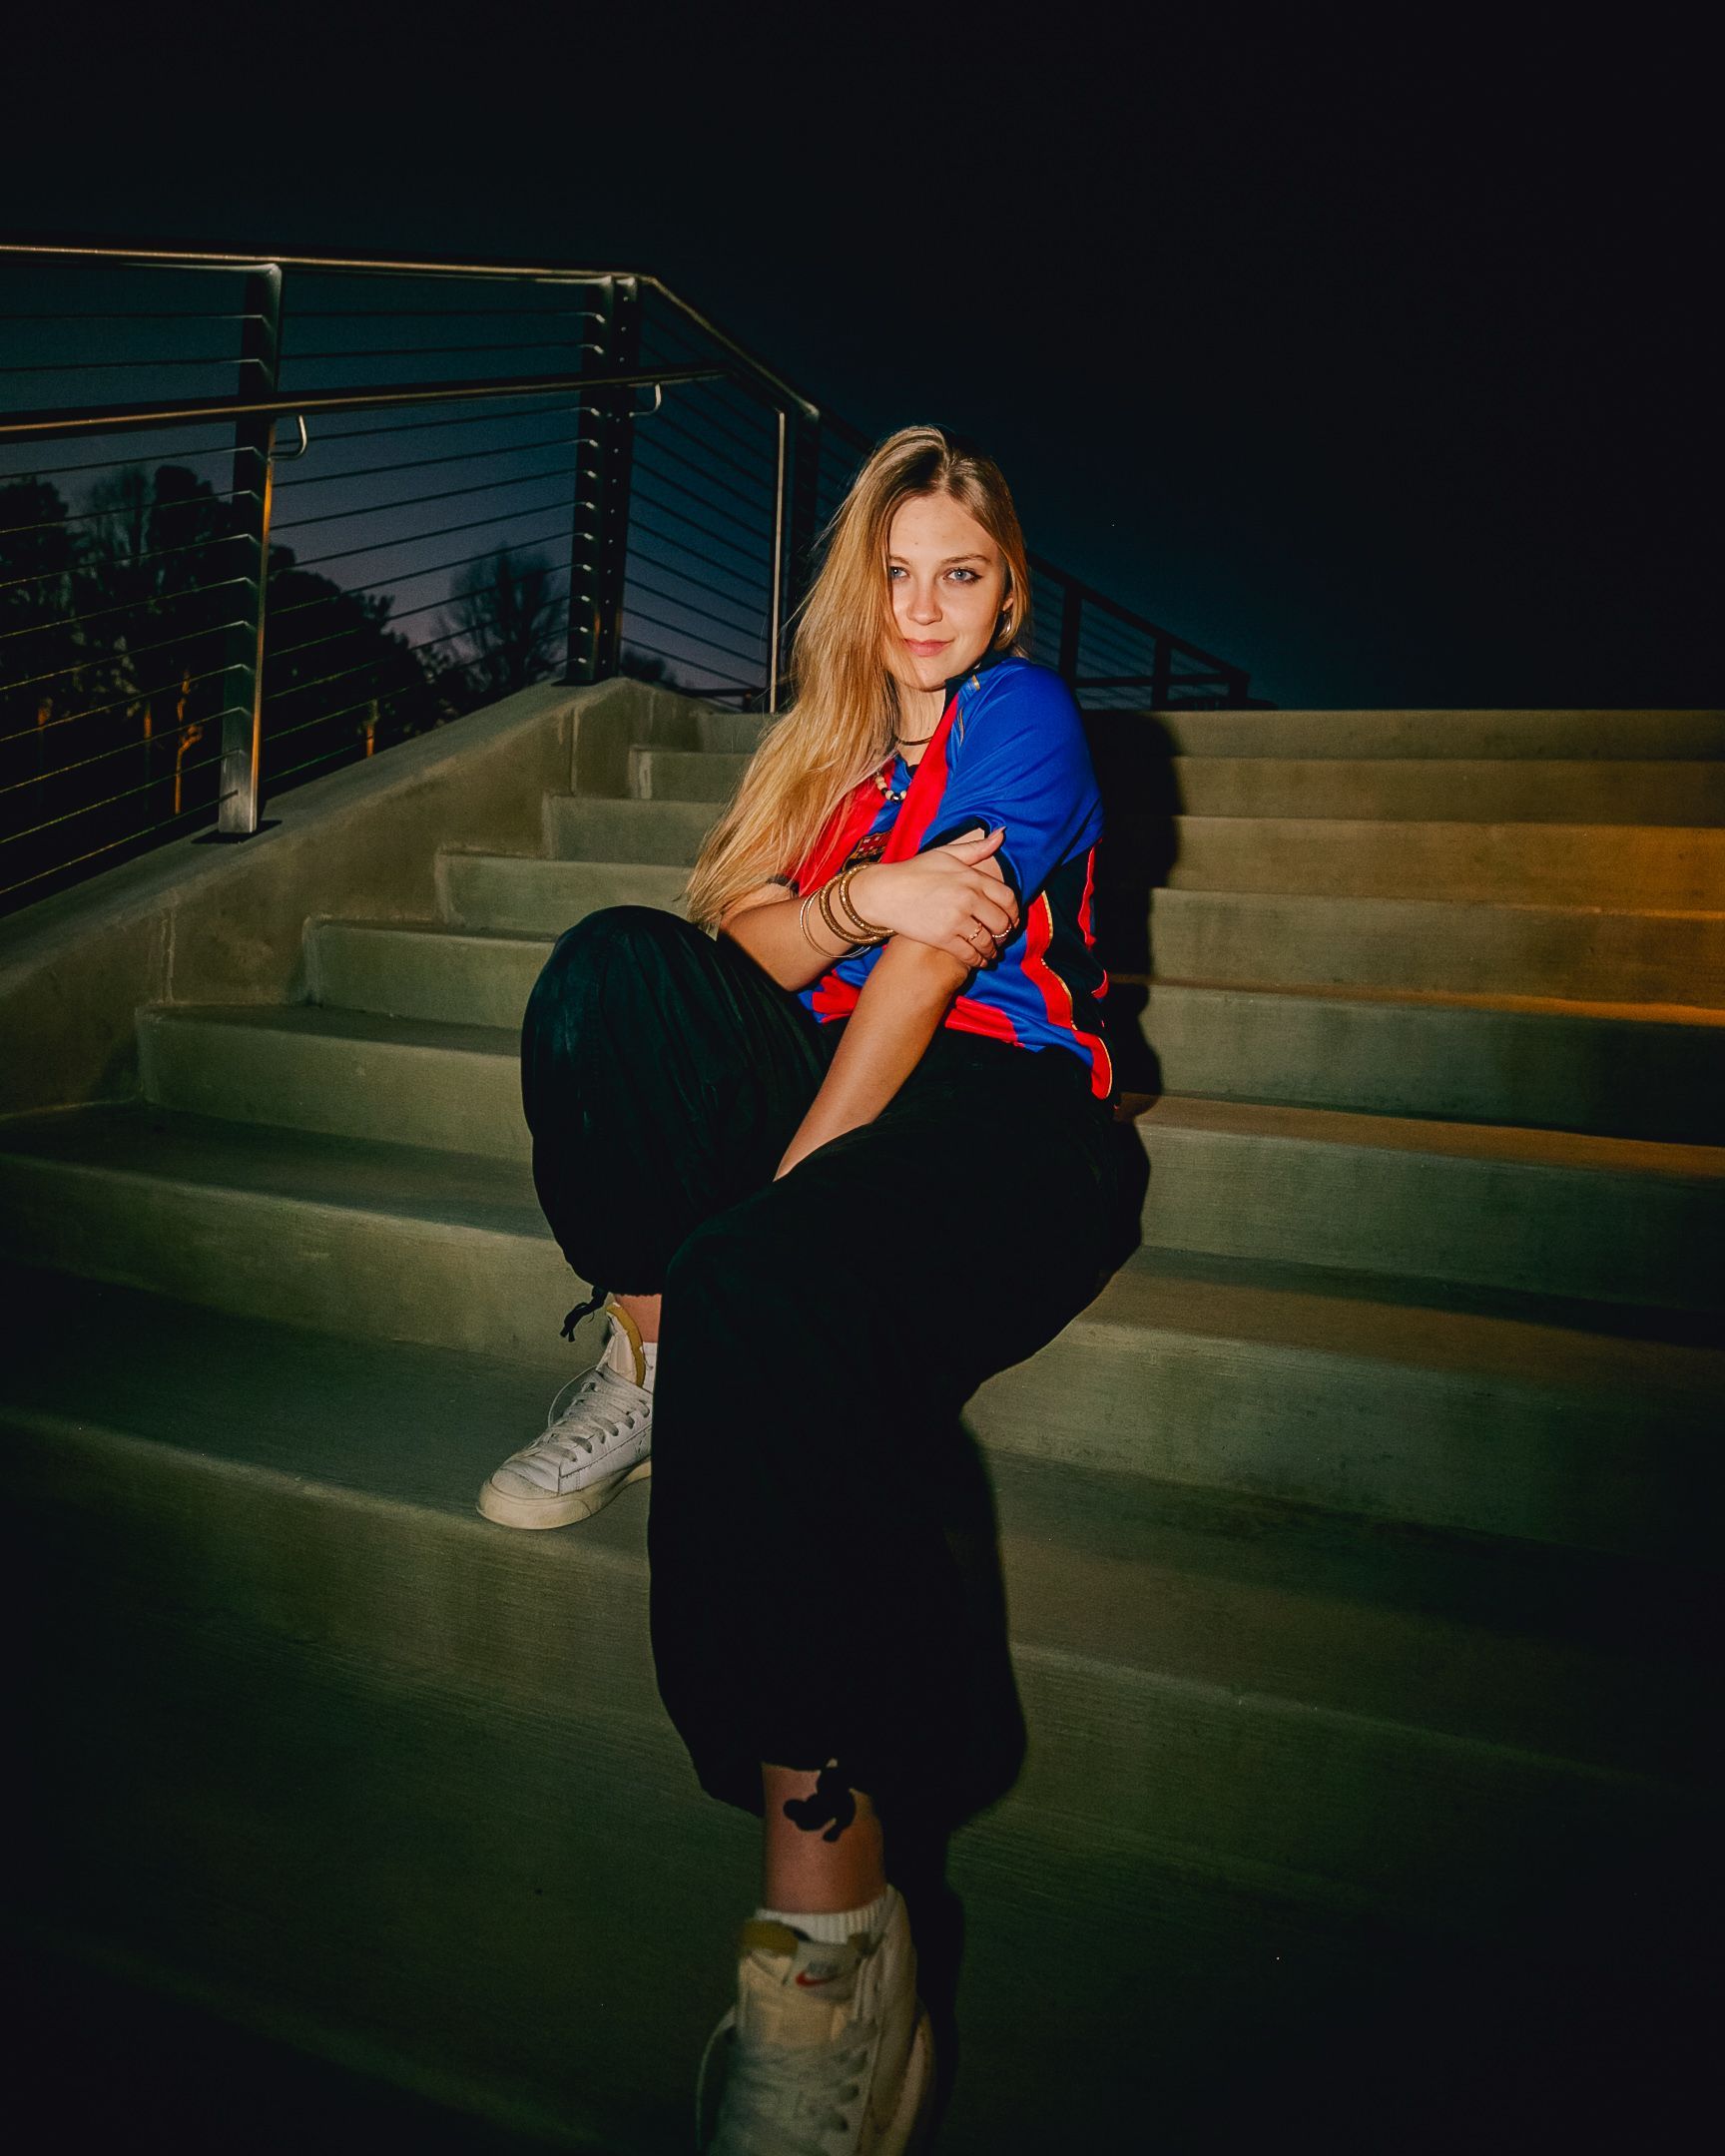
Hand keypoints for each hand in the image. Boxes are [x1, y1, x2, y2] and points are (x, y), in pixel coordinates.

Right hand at [848, 827, 1019, 969]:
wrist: (884, 892)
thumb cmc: (914, 871)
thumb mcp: (946, 853)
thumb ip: (976, 848)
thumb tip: (1002, 835)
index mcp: (971, 877)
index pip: (1008, 898)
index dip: (1014, 912)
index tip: (1011, 920)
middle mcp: (968, 898)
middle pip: (1001, 923)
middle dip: (1005, 934)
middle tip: (1002, 938)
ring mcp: (955, 919)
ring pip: (986, 941)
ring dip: (992, 950)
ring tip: (991, 952)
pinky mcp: (942, 938)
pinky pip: (969, 954)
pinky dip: (977, 960)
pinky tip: (979, 961)